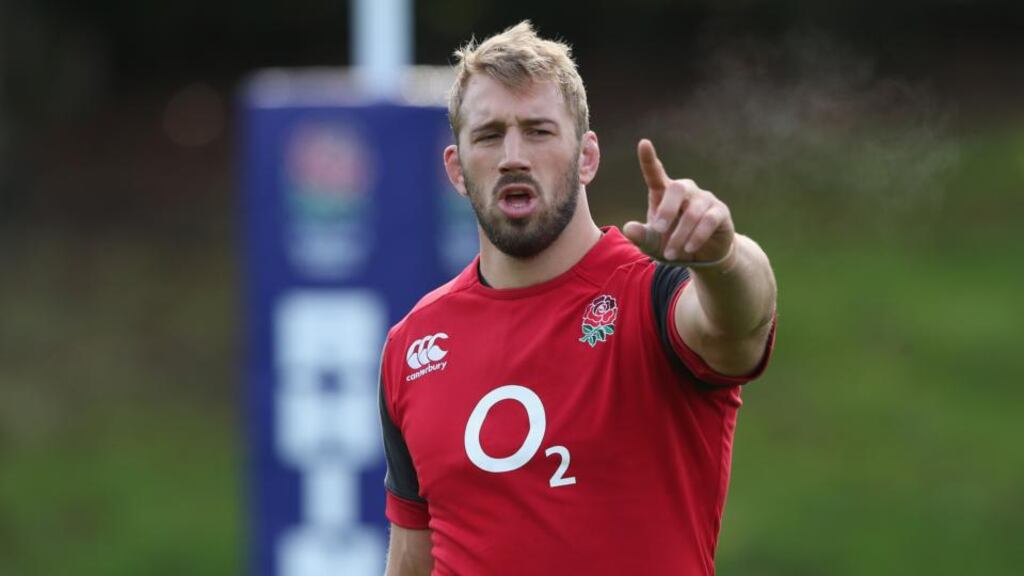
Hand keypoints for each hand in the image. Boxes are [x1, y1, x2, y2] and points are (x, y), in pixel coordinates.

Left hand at [622, 139, 735, 266]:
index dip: (649, 159)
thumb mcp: (653, 244)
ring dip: (680, 234)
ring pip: (693, 211)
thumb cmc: (672, 244)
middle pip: (677, 188)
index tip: (644, 143)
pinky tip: (689, 248)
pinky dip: (697, 236)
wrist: (701, 258)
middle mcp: (685, 191)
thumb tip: (628, 228)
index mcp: (664, 193)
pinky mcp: (720, 212)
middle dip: (667, 210)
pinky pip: (709, 220)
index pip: (656, 173)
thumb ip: (641, 236)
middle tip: (658, 229)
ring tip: (672, 253)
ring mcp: (704, 199)